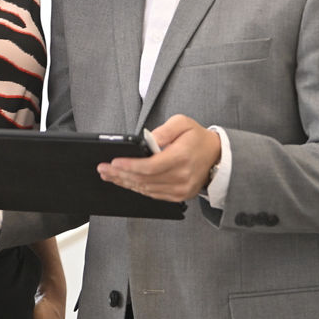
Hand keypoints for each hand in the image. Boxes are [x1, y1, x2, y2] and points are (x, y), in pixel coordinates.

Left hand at [97, 114, 220, 201]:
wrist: (215, 155)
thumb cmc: (196, 137)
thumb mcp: (182, 123)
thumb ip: (164, 130)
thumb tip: (148, 140)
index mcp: (181, 157)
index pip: (150, 166)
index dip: (129, 166)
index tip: (113, 162)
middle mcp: (182, 176)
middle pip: (144, 179)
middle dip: (120, 174)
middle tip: (103, 169)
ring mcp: (181, 189)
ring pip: (146, 189)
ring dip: (125, 182)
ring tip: (109, 175)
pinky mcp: (179, 196)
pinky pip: (153, 194)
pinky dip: (137, 188)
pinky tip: (125, 182)